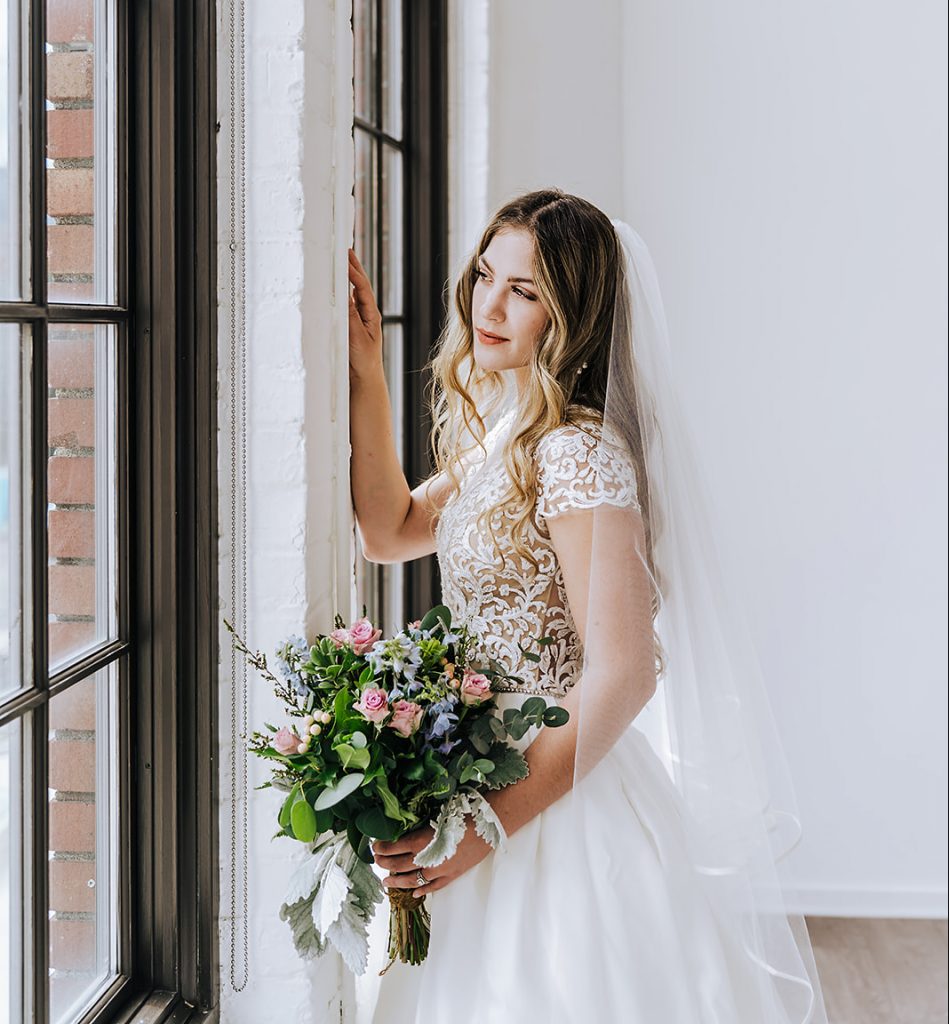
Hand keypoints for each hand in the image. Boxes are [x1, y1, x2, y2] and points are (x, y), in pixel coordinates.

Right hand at [348, 248, 383, 381]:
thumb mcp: (357, 337)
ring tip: (341, 261)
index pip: (362, 288)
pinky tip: (336, 286)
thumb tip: (344, 294)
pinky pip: (345, 305)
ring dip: (347, 278)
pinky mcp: (350, 327)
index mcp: (371, 315)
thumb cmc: (363, 362)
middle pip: (359, 286)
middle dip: (353, 268)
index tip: (345, 257)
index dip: (354, 272)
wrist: (363, 380)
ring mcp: (358, 320)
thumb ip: (350, 316)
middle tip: (346, 249)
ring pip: (352, 294)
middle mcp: (366, 314)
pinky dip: (340, 293)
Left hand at [372, 824, 493, 897]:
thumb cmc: (464, 812)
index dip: (382, 848)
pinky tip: (414, 891)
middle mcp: (428, 859)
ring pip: (413, 879)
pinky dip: (423, 889)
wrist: (489, 824)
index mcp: (422, 840)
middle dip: (386, 863)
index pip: (395, 847)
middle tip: (377, 862)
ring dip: (398, 880)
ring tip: (386, 882)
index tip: (374, 846)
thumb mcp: (437, 813)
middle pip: (400, 864)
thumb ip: (421, 824)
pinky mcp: (452, 875)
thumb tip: (406, 825)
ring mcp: (440, 870)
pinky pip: (434, 886)